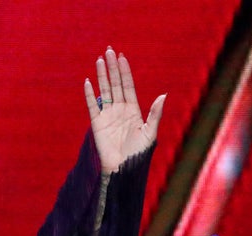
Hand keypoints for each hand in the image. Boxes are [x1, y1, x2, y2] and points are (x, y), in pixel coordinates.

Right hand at [84, 48, 164, 173]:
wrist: (124, 168)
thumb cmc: (139, 154)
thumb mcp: (150, 133)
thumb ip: (155, 114)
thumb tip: (163, 95)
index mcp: (134, 111)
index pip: (128, 87)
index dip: (125, 72)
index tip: (122, 57)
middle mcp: (120, 110)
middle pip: (116, 84)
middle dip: (113, 68)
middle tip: (109, 51)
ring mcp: (108, 115)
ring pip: (104, 90)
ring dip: (101, 76)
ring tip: (99, 60)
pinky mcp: (97, 123)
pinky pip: (92, 105)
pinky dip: (89, 94)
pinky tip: (87, 81)